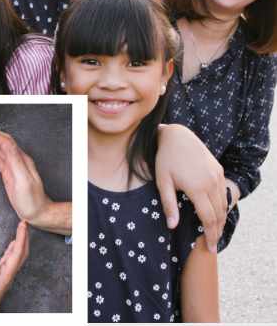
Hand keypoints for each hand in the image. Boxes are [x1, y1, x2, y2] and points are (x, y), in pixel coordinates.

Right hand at [0, 126, 50, 225]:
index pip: (5, 142)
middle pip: (2, 142)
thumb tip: (7, 146)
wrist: (38, 213)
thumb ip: (15, 162)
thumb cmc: (32, 200)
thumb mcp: (24, 181)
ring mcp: (13, 166)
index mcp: (21, 159)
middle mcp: (18, 160)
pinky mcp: (9, 173)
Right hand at [0, 221, 28, 311]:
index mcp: (6, 275)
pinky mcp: (1, 273)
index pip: (17, 253)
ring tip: (21, 228)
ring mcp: (6, 272)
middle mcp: (9, 273)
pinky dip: (13, 247)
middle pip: (22, 252)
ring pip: (17, 254)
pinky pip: (10, 257)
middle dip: (25, 236)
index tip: (22, 226)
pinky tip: (13, 242)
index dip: (21, 238)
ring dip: (21, 240)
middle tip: (24, 223)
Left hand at [156, 124, 226, 252]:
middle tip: (212, 245)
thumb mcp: (163, 182)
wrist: (177, 136)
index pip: (208, 218)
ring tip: (215, 232)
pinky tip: (216, 212)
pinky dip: (222, 205)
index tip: (209, 249)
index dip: (210, 236)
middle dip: (217, 231)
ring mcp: (217, 175)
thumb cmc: (165, 159)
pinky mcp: (219, 170)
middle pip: (219, 214)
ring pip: (223, 204)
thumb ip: (168, 204)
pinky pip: (224, 192)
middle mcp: (211, 182)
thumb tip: (172, 227)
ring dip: (221, 219)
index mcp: (197, 188)